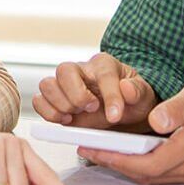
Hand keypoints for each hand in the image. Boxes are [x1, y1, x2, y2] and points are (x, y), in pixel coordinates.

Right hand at [33, 53, 156, 128]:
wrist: (125, 110)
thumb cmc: (132, 99)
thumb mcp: (144, 95)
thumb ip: (137, 90)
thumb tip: (127, 89)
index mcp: (104, 64)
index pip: (103, 73)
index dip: (109, 94)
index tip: (115, 115)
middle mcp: (81, 71)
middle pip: (64, 70)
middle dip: (77, 94)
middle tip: (92, 108)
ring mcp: (65, 86)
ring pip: (47, 84)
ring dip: (60, 104)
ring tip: (75, 116)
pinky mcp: (56, 102)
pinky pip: (39, 101)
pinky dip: (47, 112)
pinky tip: (64, 120)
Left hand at [77, 77, 183, 183]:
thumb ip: (179, 107)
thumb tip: (156, 120)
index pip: (148, 163)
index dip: (118, 159)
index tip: (94, 148)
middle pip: (145, 175)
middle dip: (113, 163)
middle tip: (86, 148)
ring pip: (151, 177)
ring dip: (123, 166)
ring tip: (98, 149)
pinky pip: (159, 173)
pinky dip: (137, 165)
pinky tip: (124, 152)